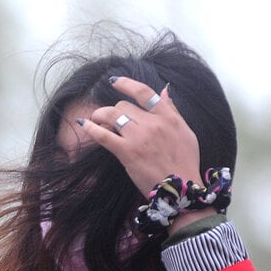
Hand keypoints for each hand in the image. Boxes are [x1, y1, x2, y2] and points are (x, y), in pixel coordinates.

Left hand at [78, 76, 209, 230]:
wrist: (180, 190)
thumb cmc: (185, 162)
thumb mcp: (186, 132)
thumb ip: (173, 110)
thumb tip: (165, 90)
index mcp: (168, 117)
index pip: (144, 92)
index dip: (126, 83)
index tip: (114, 81)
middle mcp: (153, 123)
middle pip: (123, 106)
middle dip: (114, 111)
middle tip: (108, 119)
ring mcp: (139, 137)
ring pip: (112, 115)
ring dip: (100, 116)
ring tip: (95, 121)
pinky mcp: (127, 152)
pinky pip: (104, 135)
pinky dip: (91, 128)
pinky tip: (83, 124)